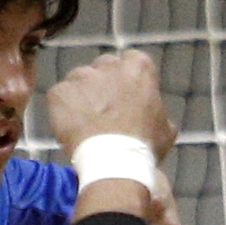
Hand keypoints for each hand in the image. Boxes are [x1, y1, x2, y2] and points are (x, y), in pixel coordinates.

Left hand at [48, 47, 179, 163]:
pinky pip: (60, 97)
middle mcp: (108, 64)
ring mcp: (81, 76)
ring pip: (79, 80)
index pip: (131, 61)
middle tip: (105, 110)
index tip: (125, 96)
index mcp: (138, 67)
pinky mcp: (59, 92)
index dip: (126, 80)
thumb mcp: (165, 129)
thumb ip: (156, 112)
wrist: (113, 162)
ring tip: (86, 122)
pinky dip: (63, 110)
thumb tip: (153, 115)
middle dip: (103, 85)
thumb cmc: (143, 146)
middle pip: (103, 68)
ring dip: (82, 96)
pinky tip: (72, 128)